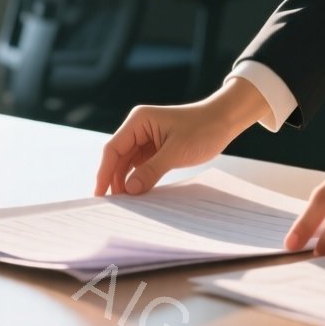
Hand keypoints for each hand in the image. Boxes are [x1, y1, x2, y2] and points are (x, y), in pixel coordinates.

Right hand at [95, 78, 269, 196]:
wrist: (224, 120)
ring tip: (124, 203)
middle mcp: (139, 128)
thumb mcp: (176, 152)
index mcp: (139, 121)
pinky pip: (141, 165)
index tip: (100, 195)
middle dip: (113, 179)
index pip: (113, 149)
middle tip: (113, 205)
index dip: (104, 172)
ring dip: (125, 181)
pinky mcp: (156, 147)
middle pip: (118, 157)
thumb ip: (151, 170)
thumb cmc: (203, 129)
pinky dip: (138, 178)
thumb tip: (129, 190)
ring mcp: (147, 138)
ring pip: (128, 163)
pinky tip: (137, 193)